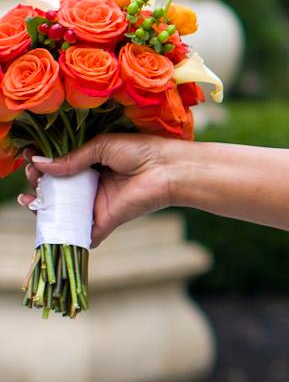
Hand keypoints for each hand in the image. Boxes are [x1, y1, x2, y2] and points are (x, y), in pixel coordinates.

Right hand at [17, 132, 179, 248]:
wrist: (166, 169)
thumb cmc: (139, 151)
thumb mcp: (101, 147)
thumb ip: (72, 158)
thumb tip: (39, 163)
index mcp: (91, 165)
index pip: (59, 168)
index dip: (42, 165)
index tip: (29, 158)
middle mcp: (92, 186)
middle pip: (57, 190)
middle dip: (37, 185)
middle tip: (31, 177)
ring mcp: (96, 205)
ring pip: (63, 212)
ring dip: (42, 208)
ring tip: (29, 199)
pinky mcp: (104, 222)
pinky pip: (81, 234)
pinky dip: (63, 234)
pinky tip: (46, 224)